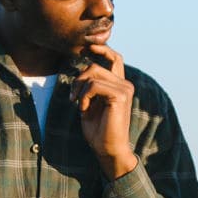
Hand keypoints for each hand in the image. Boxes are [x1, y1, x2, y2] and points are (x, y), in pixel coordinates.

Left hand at [73, 43, 136, 178]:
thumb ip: (90, 85)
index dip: (101, 48)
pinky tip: (84, 109)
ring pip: (93, 73)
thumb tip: (84, 65)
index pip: (114, 58)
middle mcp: (125, 84)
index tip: (86, 47)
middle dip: (78, 79)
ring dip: (80, 89)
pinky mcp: (120, 96)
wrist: (107, 150)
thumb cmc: (98, 130)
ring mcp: (124, 89)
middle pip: (95, 66)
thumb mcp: (90, 103)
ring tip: (79, 105)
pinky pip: (93, 85)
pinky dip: (84, 96)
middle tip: (72, 98)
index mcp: (119, 84)